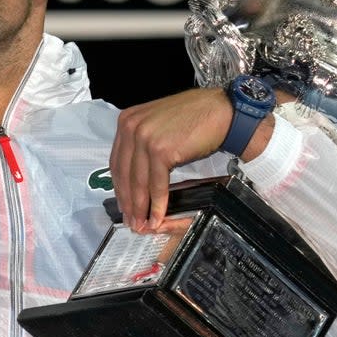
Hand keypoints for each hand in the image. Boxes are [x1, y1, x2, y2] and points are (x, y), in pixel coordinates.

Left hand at [109, 88, 236, 232]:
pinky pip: (156, 184)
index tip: (124, 204)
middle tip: (132, 221)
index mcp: (127, 120)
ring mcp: (144, 138)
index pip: (117, 161)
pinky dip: (157, 204)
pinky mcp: (160, 150)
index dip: (119, 187)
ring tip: (143, 224)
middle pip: (123, 173)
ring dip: (140, 207)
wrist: (219, 112)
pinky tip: (158, 217)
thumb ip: (141, 143)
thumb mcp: (157, 125)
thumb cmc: (193, 118)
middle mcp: (131, 127)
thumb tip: (135, 174)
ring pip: (138, 181)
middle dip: (128, 201)